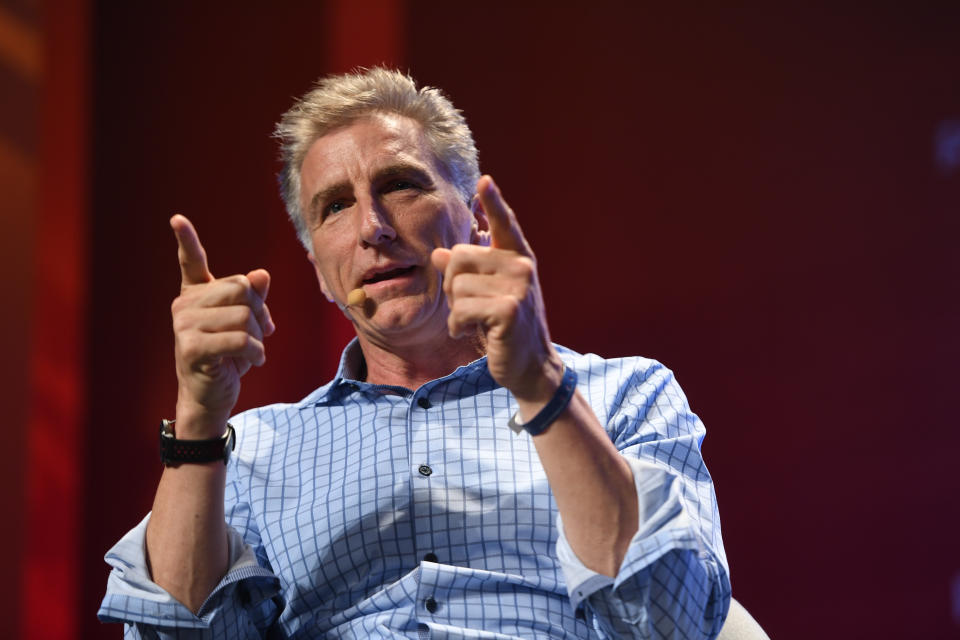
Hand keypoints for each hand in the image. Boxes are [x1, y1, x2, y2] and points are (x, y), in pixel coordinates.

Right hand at [170, 215, 274, 436]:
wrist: (212, 396)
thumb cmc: (229, 358)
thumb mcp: (247, 324)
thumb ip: (253, 298)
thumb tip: (261, 275)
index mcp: (196, 295)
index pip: (191, 262)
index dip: (186, 240)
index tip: (177, 219)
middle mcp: (185, 305)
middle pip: (240, 288)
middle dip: (261, 311)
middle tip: (263, 331)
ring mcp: (184, 325)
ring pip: (244, 314)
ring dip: (260, 336)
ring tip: (255, 350)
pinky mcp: (192, 347)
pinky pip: (240, 338)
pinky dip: (256, 351)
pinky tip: (253, 361)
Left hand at [431, 176, 562, 407]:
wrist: (531, 366)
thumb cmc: (505, 328)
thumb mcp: (486, 295)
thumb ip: (466, 272)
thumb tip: (438, 254)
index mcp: (517, 258)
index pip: (504, 224)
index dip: (494, 202)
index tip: (484, 180)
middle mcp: (521, 266)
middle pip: (459, 257)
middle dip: (451, 286)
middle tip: (467, 307)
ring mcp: (518, 286)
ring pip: (456, 286)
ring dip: (455, 311)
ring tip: (474, 323)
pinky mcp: (509, 309)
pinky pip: (460, 309)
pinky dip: (458, 325)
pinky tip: (472, 333)